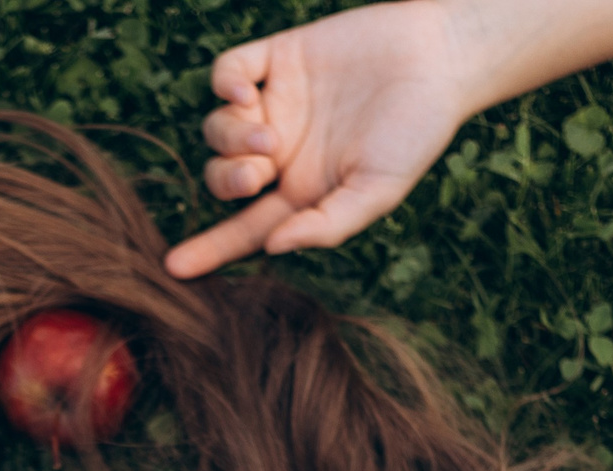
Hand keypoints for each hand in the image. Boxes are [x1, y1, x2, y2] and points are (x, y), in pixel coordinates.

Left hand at [165, 2, 477, 279]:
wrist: (439, 59)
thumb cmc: (417, 132)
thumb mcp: (377, 191)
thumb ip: (327, 224)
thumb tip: (272, 248)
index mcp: (302, 191)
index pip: (245, 227)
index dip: (209, 248)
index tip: (173, 269)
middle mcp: (281, 152)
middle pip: (222, 178)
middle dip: (227, 181)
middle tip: (258, 174)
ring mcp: (276, 103)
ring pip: (218, 129)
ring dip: (230, 138)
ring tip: (269, 133)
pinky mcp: (279, 58)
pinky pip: (227, 72)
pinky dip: (226, 85)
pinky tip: (246, 94)